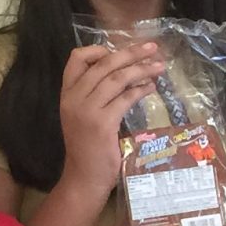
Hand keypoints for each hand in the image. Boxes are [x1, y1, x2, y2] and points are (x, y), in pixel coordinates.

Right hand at [56, 41, 162, 193]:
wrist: (83, 178)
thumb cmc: (87, 148)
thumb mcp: (82, 116)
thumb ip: (94, 95)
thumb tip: (124, 72)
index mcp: (67, 94)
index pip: (76, 59)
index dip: (98, 49)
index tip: (118, 49)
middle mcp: (74, 98)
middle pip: (103, 64)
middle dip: (130, 53)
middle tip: (152, 48)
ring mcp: (87, 110)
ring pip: (117, 78)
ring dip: (141, 69)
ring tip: (159, 66)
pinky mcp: (102, 123)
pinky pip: (125, 98)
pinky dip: (141, 90)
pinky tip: (151, 88)